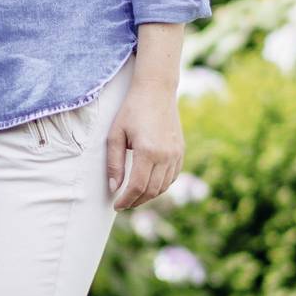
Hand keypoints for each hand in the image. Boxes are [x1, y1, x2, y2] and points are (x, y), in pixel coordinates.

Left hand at [105, 87, 182, 210]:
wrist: (156, 90)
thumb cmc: (131, 110)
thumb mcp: (115, 135)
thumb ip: (114, 163)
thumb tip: (114, 188)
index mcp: (148, 151)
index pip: (138, 187)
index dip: (126, 200)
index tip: (117, 206)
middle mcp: (165, 155)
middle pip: (152, 191)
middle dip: (137, 201)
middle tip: (124, 204)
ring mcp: (176, 154)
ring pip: (163, 186)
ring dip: (149, 195)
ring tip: (134, 196)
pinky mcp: (180, 151)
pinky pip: (172, 177)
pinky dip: (161, 185)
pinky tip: (149, 184)